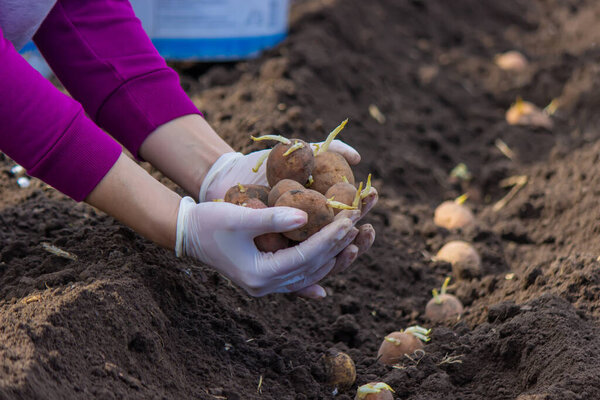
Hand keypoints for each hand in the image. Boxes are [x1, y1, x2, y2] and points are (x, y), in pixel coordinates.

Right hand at [197, 140, 377, 297]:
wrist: (188, 234)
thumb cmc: (209, 222)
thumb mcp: (239, 217)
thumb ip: (272, 218)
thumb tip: (306, 216)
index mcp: (259, 274)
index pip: (305, 257)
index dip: (329, 238)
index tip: (349, 220)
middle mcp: (265, 285)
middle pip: (311, 268)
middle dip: (336, 246)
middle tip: (357, 225)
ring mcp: (265, 285)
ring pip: (308, 275)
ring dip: (331, 257)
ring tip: (351, 238)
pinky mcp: (264, 277)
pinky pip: (296, 279)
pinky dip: (313, 272)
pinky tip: (328, 276)